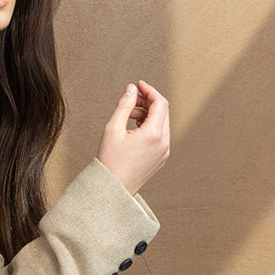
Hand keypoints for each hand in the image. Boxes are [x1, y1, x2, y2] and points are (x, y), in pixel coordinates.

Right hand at [96, 80, 169, 195]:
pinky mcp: (161, 158)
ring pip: (162, 123)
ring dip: (147, 114)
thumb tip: (131, 89)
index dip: (149, 90)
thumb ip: (124, 105)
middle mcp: (164, 143)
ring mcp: (164, 152)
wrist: (113, 189)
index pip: (160, 103)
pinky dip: (149, 126)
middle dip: (147, 102)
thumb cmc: (110, 161)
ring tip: (127, 117)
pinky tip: (133, 129)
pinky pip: (160, 135)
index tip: (137, 85)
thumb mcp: (113, 128)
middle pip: (163, 111)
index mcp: (154, 134)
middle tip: (130, 101)